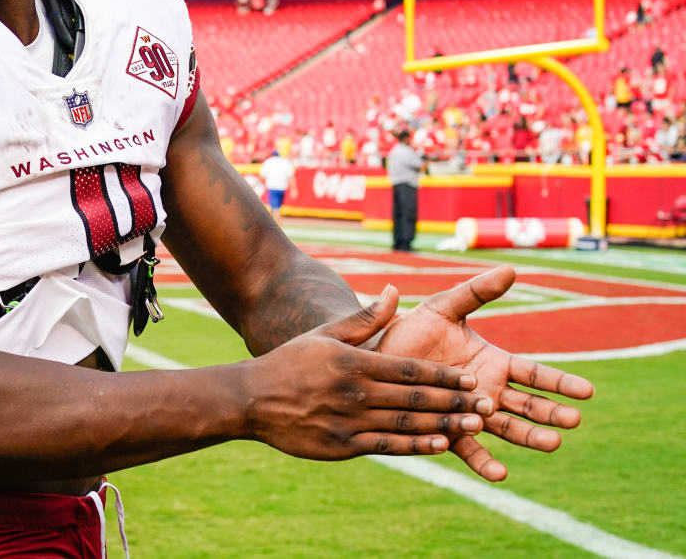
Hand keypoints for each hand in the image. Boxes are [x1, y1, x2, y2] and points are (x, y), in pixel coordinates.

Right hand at [246, 285, 491, 460]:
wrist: (253, 399)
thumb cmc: (292, 362)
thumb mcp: (325, 334)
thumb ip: (365, 318)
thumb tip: (395, 292)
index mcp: (354, 362)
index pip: (409, 369)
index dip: (444, 375)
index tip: (472, 378)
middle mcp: (355, 392)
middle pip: (415, 398)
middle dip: (454, 401)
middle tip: (487, 405)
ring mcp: (349, 421)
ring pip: (407, 425)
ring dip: (444, 425)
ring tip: (474, 425)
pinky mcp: (342, 446)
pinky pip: (388, 447)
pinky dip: (416, 446)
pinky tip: (440, 445)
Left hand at [376, 265, 593, 481]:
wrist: (374, 353)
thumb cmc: (410, 328)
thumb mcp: (444, 307)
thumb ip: (476, 292)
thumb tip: (511, 268)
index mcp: (492, 362)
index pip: (534, 374)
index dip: (560, 382)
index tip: (588, 391)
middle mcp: (486, 391)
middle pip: (527, 405)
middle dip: (551, 412)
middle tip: (574, 419)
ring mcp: (468, 414)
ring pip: (506, 429)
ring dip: (529, 437)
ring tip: (552, 443)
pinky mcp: (445, 430)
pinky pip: (468, 449)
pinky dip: (485, 462)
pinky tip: (500, 474)